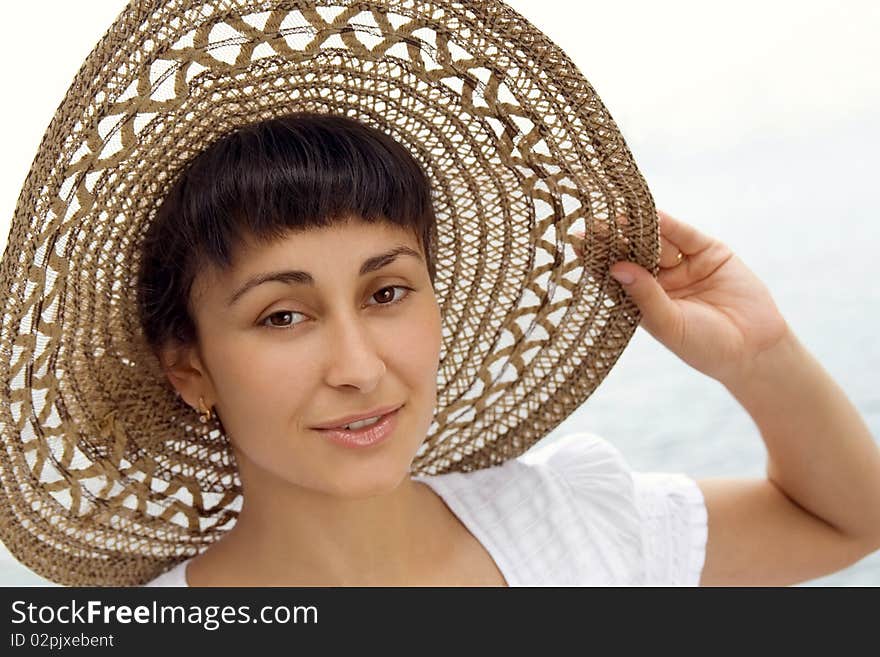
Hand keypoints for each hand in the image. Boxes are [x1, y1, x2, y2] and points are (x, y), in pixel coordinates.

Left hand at [573, 209, 791, 385]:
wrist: (755, 350)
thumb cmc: (705, 347)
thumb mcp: (669, 324)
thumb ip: (645, 296)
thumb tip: (616, 267)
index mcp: (641, 301)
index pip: (614, 275)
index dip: (597, 260)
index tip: (577, 244)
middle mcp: (658, 280)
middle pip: (631, 253)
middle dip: (613, 239)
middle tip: (591, 224)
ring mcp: (682, 264)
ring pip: (655, 240)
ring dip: (636, 227)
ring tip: (614, 215)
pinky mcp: (707, 251)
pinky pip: (683, 234)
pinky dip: (667, 223)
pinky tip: (649, 214)